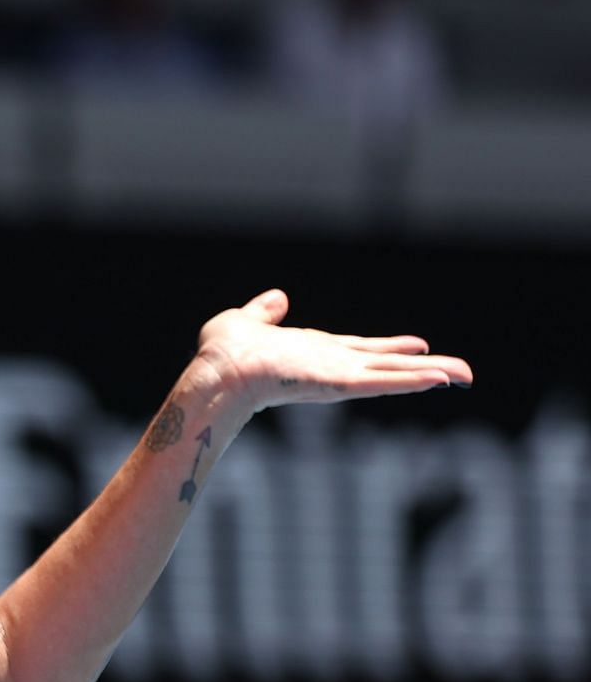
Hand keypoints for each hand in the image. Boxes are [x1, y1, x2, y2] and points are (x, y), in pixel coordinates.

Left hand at [184, 289, 473, 417]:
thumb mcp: (246, 321)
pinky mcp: (336, 384)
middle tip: (462, 373)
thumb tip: (277, 297)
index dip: (392, 349)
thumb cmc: (223, 354)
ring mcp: (336, 376)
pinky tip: (438, 381)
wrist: (217, 370)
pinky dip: (409, 382)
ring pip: (392, 376)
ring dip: (429, 375)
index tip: (420, 347)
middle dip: (425, 368)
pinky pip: (379, 383)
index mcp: (315, 352)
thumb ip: (265, 311)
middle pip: (388, 366)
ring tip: (463, 377)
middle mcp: (331, 366)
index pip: (363, 350)